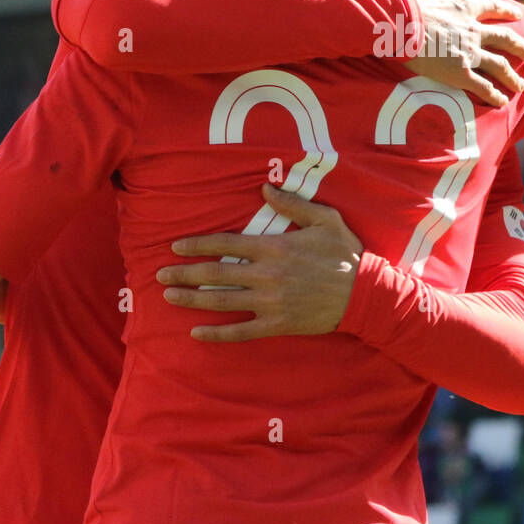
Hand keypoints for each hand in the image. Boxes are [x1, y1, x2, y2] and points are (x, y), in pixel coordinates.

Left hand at [157, 185, 362, 342]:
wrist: (364, 294)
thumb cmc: (345, 254)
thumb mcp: (324, 219)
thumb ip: (293, 204)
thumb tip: (264, 189)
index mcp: (274, 247)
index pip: (226, 244)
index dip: (198, 245)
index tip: (176, 247)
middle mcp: (266, 275)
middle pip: (215, 274)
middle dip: (184, 273)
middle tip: (160, 273)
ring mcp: (270, 302)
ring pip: (222, 301)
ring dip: (191, 299)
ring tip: (169, 296)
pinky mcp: (277, 324)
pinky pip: (241, 332)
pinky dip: (216, 334)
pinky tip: (196, 333)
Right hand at [386, 0, 523, 107]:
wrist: (395, 19)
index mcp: (464, 6)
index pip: (492, 7)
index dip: (507, 11)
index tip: (518, 15)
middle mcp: (472, 29)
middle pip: (506, 39)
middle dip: (522, 48)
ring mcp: (468, 52)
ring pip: (500, 66)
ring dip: (512, 77)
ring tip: (521, 85)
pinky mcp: (458, 72)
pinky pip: (482, 86)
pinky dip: (494, 95)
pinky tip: (501, 101)